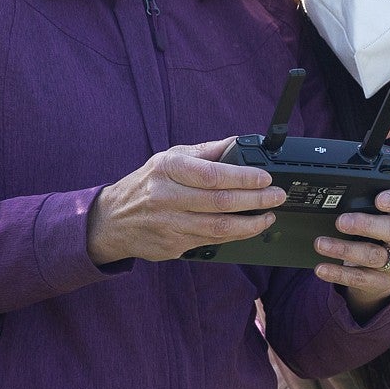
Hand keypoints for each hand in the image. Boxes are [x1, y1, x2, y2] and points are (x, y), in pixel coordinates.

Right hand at [86, 138, 287, 263]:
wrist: (113, 219)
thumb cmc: (147, 183)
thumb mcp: (170, 157)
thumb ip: (206, 151)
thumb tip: (240, 142)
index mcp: (169, 169)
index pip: (212, 174)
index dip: (243, 178)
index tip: (265, 178)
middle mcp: (168, 197)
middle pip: (220, 202)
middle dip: (256, 200)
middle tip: (276, 196)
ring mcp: (171, 224)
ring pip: (219, 228)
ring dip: (251, 223)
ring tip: (269, 216)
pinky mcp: (174, 246)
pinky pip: (212, 242)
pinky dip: (235, 235)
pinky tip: (249, 227)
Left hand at [311, 186, 389, 320]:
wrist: (382, 269)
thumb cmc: (378, 232)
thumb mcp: (380, 215)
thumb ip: (368, 204)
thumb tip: (338, 199)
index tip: (379, 199)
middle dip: (366, 225)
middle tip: (341, 222)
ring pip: (373, 256)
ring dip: (344, 249)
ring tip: (321, 244)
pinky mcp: (382, 282)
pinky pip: (359, 278)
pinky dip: (338, 273)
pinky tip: (322, 268)